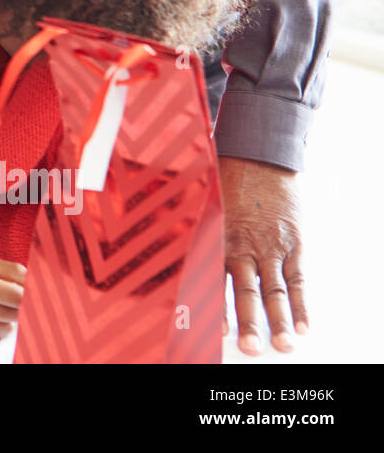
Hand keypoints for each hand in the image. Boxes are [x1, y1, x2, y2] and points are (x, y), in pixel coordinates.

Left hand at [219, 156, 305, 353]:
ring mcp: (271, 247)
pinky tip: (302, 325)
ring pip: (274, 290)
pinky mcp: (293, 243)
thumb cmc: (233, 188)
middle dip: (249, 321)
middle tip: (251, 347)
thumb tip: (203, 271)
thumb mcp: (216, 215)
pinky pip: (298, 278)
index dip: (215, 309)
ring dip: (279, 320)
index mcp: (220, 242)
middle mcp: (244, 247)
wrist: (259, 157)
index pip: (215, 281)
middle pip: (246, 291)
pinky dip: (301, 304)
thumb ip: (213, 243)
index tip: (214, 333)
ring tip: (282, 345)